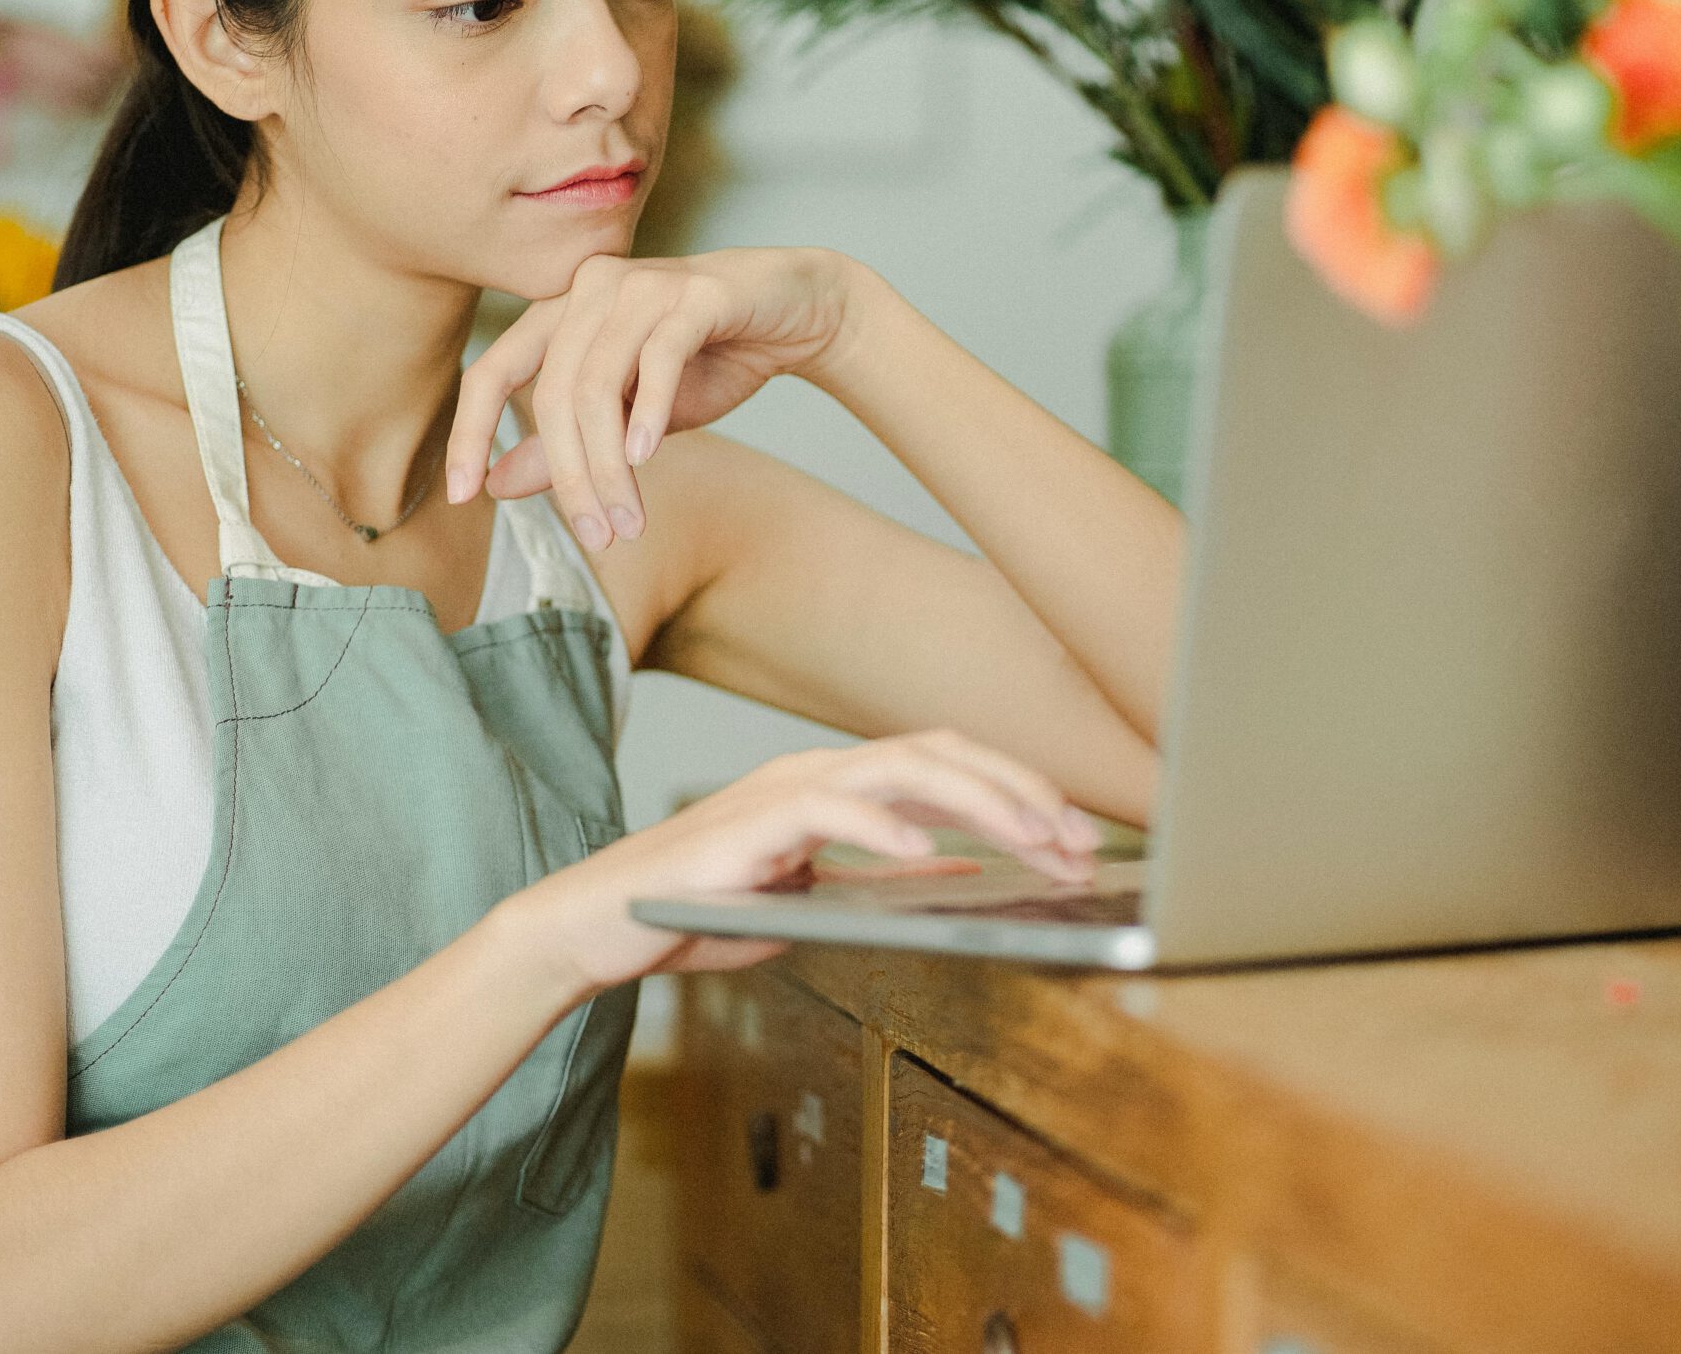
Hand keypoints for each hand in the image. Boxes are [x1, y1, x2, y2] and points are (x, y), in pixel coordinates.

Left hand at [442, 247, 870, 548]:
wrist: (797, 313)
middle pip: (553, 395)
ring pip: (600, 385)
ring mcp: (641, 285)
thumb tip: (495, 486)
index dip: (469, 433)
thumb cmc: (708, 360)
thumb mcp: (629, 417)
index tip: (462, 497)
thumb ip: (567, 444)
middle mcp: (590, 288)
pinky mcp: (697, 293)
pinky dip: (651, 411)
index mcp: (560, 312)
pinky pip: (658, 357)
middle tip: (597, 537)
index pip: (490, 371)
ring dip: (611, 465)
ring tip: (629, 519)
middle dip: (572, 477)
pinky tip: (650, 456)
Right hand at [503, 729, 1106, 995]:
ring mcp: (780, 790)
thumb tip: (962, 868)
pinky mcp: (746, 824)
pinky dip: (880, 826)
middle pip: (941, 752)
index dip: (1017, 791)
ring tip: (1033, 838)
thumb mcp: (816, 901)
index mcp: (835, 784)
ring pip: (901, 768)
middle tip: (1080, 840)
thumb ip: (883, 878)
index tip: (1076, 838)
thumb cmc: (698, 910)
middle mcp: (815, 771)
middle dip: (1021, 791)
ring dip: (979, 801)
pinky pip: (826, 808)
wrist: (600, 928)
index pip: (945, 765)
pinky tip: (925, 851)